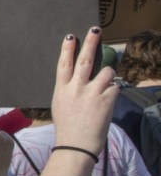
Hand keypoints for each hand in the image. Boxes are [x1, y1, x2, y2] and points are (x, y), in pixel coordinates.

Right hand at [52, 28, 118, 155]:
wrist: (76, 145)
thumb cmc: (68, 128)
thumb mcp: (60, 106)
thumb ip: (69, 90)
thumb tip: (80, 80)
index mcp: (61, 89)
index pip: (64, 64)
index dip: (67, 49)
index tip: (70, 36)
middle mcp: (76, 88)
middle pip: (84, 60)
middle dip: (90, 43)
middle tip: (95, 30)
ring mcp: (91, 93)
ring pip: (106, 72)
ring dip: (108, 76)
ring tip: (105, 87)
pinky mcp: (106, 100)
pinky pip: (115, 88)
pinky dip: (113, 92)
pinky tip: (108, 103)